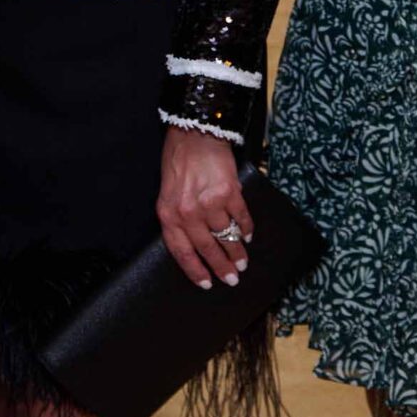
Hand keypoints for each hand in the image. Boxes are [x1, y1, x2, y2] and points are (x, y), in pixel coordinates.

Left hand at [157, 126, 251, 289]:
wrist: (194, 132)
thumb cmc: (178, 161)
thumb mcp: (167, 192)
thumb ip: (177, 217)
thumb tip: (193, 243)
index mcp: (168, 213)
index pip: (181, 251)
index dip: (194, 270)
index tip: (206, 284)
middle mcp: (188, 211)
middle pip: (207, 248)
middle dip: (221, 267)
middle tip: (232, 279)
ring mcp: (209, 202)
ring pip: (226, 236)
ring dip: (237, 252)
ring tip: (243, 262)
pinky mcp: (229, 192)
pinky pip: (241, 218)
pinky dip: (246, 228)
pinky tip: (249, 235)